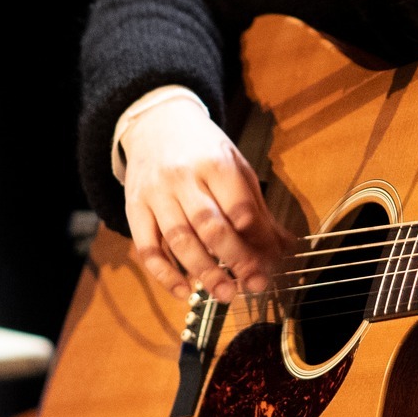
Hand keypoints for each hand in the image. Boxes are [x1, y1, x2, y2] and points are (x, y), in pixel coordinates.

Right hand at [120, 98, 292, 302]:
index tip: (269, 264)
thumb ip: (257, 208)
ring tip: (224, 293)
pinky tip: (183, 291)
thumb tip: (283, 248)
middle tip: (251, 285)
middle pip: (209, 225)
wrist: (155, 123)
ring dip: (203, 271)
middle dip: (234, 260)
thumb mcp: (236, 166)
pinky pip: (147, 247)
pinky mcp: (134, 208)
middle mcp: (183, 177)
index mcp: (216, 163)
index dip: (255, 240)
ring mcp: (156, 194)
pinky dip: (164, 273)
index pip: (239, 207)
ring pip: (179, 239)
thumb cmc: (203, 149)